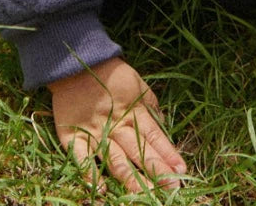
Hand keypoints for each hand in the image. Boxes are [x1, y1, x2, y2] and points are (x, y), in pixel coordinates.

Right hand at [50, 57, 186, 193]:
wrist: (75, 62)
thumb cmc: (110, 73)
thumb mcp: (137, 83)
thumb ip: (150, 104)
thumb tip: (163, 123)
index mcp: (133, 113)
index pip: (155, 137)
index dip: (169, 154)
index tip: (182, 171)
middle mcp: (116, 126)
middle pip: (139, 152)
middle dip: (158, 172)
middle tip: (173, 189)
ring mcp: (95, 133)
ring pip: (116, 160)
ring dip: (132, 179)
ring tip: (147, 194)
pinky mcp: (73, 136)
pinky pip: (81, 158)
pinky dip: (90, 174)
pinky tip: (101, 191)